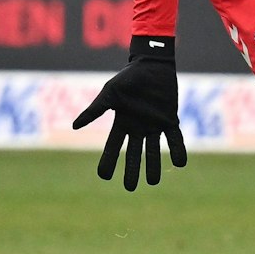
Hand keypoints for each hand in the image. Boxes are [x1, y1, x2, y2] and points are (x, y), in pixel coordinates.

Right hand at [73, 37, 188, 190]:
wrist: (151, 65)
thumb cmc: (128, 78)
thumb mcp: (109, 94)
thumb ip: (95, 110)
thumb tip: (75, 126)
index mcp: (122, 123)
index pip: (114, 147)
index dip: (109, 161)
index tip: (104, 177)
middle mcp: (138, 128)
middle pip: (134, 154)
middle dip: (132, 170)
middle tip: (130, 188)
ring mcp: (155, 125)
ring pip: (154, 150)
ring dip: (154, 166)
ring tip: (153, 182)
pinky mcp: (170, 119)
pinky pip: (175, 138)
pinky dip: (177, 150)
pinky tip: (180, 164)